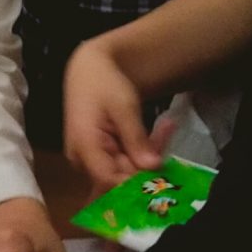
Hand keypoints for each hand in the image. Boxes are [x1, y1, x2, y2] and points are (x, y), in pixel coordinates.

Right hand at [62, 40, 173, 189]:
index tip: (161, 165)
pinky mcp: (99, 157)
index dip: (135, 180)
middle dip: (148, 161)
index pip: (109, 179)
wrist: (88, 71)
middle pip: (120, 176)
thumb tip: (153, 167)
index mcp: (84, 146)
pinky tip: (156, 133)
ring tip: (166, 127)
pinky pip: (123, 163)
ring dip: (148, 155)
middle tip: (168, 131)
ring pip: (125, 171)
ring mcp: (90, 160)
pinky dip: (141, 152)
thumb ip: (136, 139)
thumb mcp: (124, 107)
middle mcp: (82, 160)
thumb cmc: (103, 83)